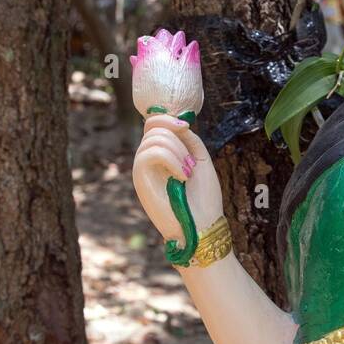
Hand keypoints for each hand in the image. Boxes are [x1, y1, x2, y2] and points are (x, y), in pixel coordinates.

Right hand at [132, 113, 223, 243]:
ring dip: (178, 152)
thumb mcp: (201, 161)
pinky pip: (149, 153)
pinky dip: (171, 159)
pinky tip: (183, 176)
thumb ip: (189, 140)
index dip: (166, 118)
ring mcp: (142, 170)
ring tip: (189, 172)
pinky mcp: (140, 180)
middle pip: (153, 128)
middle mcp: (148, 161)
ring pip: (153, 139)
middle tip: (192, 163)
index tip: (185, 126)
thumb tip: (178, 123)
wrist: (203, 225)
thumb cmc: (204, 198)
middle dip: (178, 139)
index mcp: (162, 156)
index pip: (152, 124)